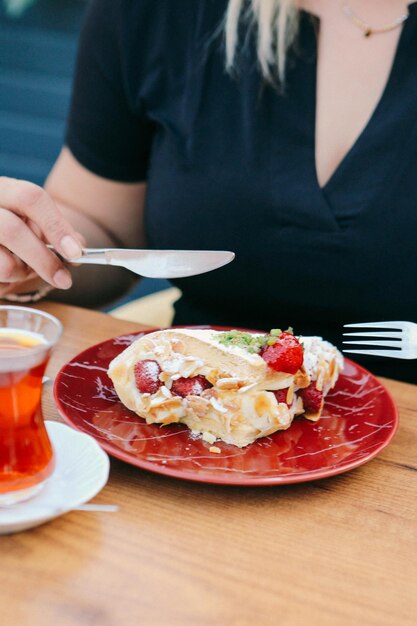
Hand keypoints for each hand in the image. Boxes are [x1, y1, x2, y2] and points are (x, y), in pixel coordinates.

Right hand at [0, 177, 84, 293]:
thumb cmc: (17, 229)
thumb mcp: (35, 222)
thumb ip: (58, 233)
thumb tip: (78, 250)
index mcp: (4, 190)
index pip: (31, 198)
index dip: (56, 226)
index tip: (76, 253)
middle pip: (13, 231)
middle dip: (44, 260)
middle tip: (65, 280)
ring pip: (3, 264)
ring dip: (22, 274)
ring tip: (23, 268)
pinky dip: (8, 284)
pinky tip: (6, 274)